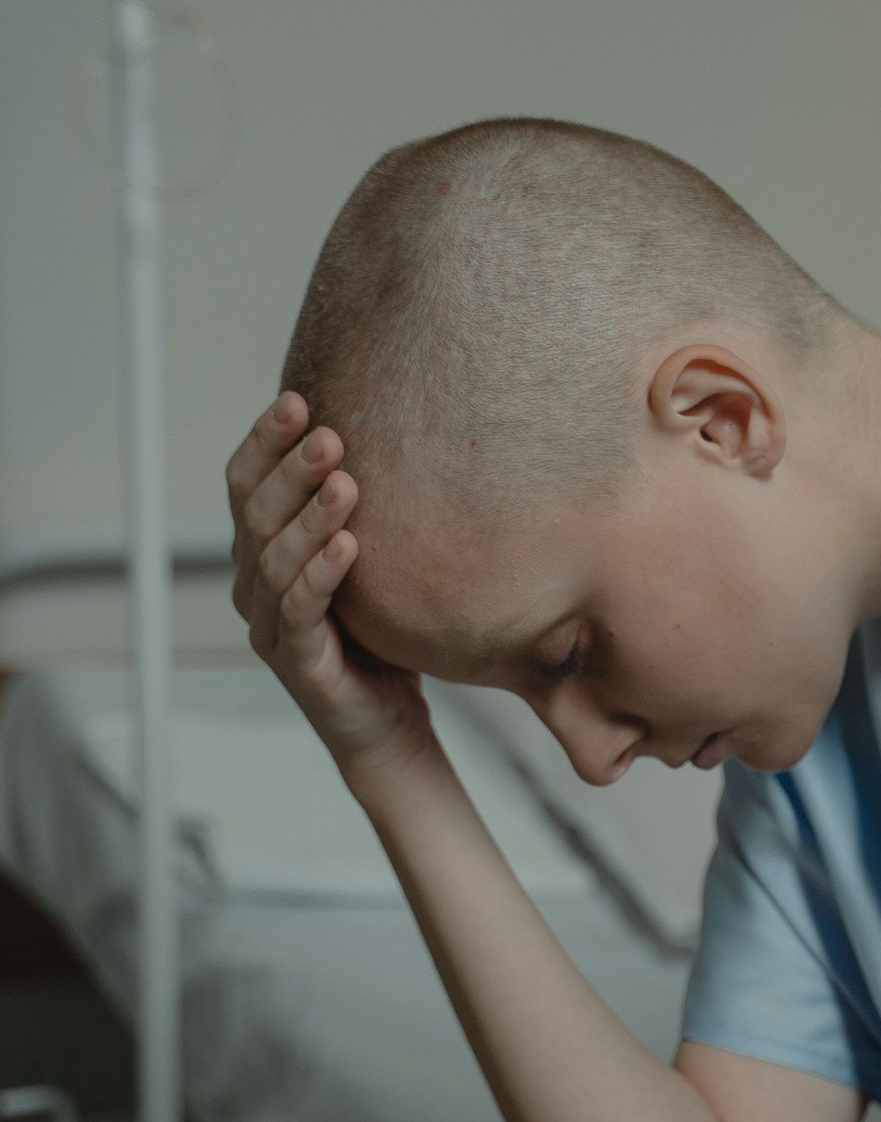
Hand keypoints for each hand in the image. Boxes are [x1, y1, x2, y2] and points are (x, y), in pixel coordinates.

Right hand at [225, 387, 438, 789]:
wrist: (388, 723)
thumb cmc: (379, 634)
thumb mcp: (370, 560)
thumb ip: (359, 507)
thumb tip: (394, 423)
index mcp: (261, 552)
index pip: (246, 484)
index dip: (264, 441)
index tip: (297, 399)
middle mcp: (253, 585)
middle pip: (255, 515)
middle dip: (291, 470)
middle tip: (329, 435)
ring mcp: (269, 627)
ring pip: (274, 561)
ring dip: (309, 518)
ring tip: (346, 483)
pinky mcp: (297, 665)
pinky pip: (300, 614)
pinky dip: (322, 576)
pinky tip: (348, 547)